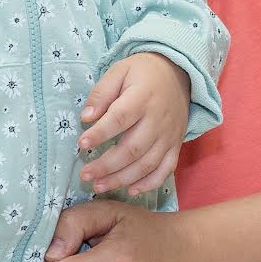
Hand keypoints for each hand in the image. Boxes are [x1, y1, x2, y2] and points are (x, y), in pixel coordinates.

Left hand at [79, 53, 190, 195]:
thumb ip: (102, 93)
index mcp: (143, 97)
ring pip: (147, 163)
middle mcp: (159, 119)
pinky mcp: (175, 145)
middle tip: (85, 174)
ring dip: (123, 178)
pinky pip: (166, 169)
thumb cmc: (143, 73)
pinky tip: (131, 190)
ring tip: (99, 186)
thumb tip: (86, 117)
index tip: (82, 143)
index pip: (121, 118)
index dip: (101, 133)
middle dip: (107, 165)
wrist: (178, 73)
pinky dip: (150, 183)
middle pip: (133, 148)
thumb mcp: (119, 71)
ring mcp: (169, 135)